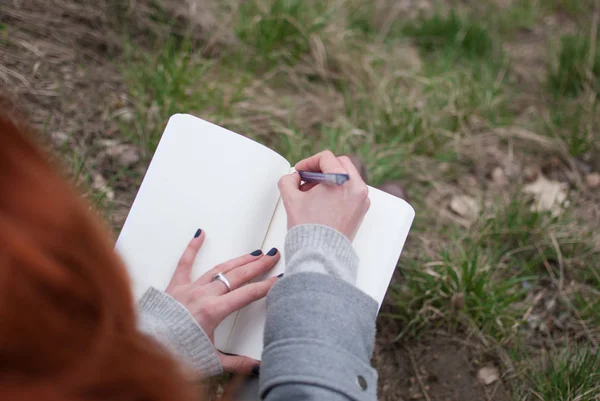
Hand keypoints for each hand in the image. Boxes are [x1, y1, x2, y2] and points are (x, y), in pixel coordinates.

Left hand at [165, 230, 279, 373]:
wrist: (147, 348)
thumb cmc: (177, 353)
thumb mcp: (211, 360)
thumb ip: (237, 363)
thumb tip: (257, 366)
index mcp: (214, 311)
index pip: (248, 295)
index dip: (266, 286)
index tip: (279, 278)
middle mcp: (203, 295)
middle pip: (237, 276)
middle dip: (257, 266)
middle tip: (272, 256)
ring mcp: (189, 288)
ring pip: (219, 269)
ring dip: (238, 260)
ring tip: (253, 253)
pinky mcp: (175, 286)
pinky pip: (185, 263)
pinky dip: (192, 248)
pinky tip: (200, 234)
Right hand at [278, 150, 369, 240]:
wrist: (320, 256)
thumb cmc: (308, 229)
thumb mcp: (291, 199)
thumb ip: (288, 180)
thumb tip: (294, 178)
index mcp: (342, 180)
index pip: (326, 158)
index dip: (308, 162)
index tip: (299, 172)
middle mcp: (357, 187)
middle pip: (339, 163)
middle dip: (321, 168)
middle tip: (306, 179)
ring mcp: (361, 199)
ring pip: (346, 177)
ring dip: (329, 179)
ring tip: (312, 193)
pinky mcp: (361, 210)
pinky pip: (350, 191)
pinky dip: (338, 191)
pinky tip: (322, 202)